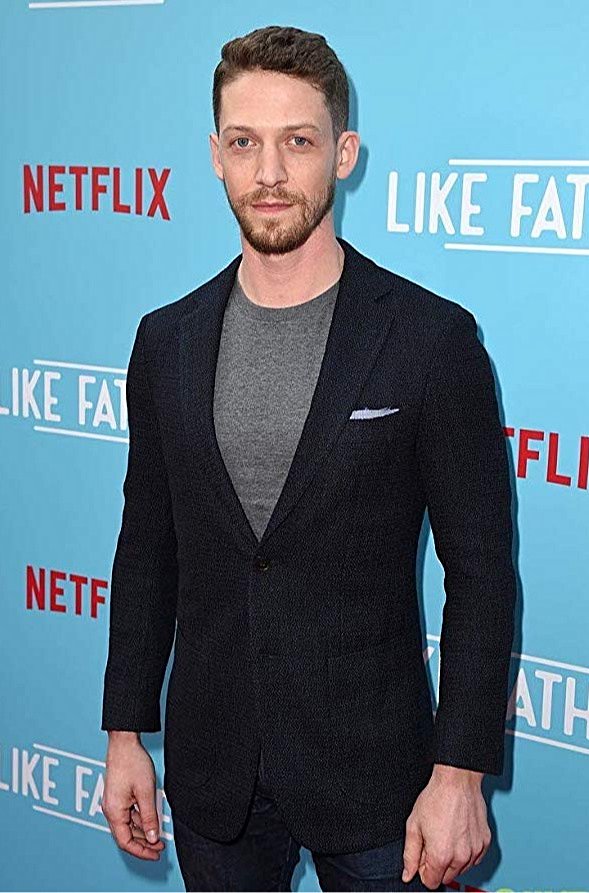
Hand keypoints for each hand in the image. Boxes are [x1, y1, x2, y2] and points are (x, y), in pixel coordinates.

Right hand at [101, 732, 164, 860]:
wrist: (124, 742)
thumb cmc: (132, 762)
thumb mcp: (145, 792)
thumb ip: (150, 817)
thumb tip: (153, 837)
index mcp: (114, 811)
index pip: (126, 842)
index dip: (142, 851)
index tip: (155, 854)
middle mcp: (111, 809)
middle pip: (126, 835)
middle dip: (144, 844)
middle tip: (160, 847)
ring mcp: (114, 802)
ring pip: (128, 825)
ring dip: (143, 832)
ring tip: (158, 835)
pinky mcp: (118, 796)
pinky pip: (128, 814)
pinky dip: (140, 820)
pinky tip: (152, 820)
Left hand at [402, 765, 491, 889]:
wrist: (457, 780)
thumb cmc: (436, 798)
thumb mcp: (414, 825)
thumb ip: (410, 855)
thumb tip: (407, 874)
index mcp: (441, 855)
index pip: (430, 882)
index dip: (423, 869)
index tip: (423, 854)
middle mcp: (461, 857)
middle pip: (446, 877)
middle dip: (438, 864)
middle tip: (433, 841)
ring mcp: (475, 851)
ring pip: (461, 869)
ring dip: (452, 858)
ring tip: (446, 834)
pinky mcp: (485, 843)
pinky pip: (474, 858)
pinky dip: (466, 851)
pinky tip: (458, 834)